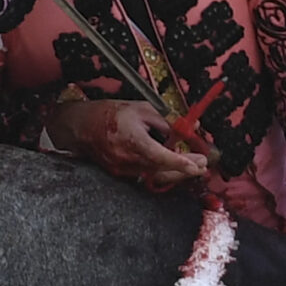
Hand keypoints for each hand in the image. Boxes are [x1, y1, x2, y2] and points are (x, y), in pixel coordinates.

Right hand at [47, 98, 208, 191]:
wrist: (82, 126)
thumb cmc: (111, 114)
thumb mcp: (142, 109)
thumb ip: (167, 120)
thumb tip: (189, 128)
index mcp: (132, 140)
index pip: (160, 156)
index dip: (180, 162)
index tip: (197, 164)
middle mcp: (127, 159)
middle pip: (162, 171)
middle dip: (185, 170)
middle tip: (202, 164)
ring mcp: (123, 170)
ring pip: (155, 175)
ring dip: (176, 171)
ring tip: (193, 165)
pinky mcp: (121, 174)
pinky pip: (146, 175)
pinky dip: (161, 171)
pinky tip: (172, 165)